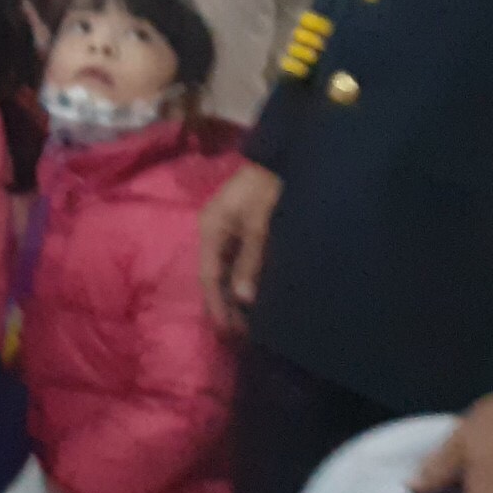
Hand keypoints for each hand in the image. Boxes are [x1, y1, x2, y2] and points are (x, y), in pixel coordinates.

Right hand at [200, 162, 282, 335]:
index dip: (216, 306)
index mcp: (210, 229)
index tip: (227, 333)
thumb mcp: (261, 224)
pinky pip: (239, 263)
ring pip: (227, 272)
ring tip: (249, 325)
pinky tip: (256, 299)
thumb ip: (251, 259)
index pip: (208, 276)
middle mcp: (214, 232)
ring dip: (236, 297)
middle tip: (240, 337)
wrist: (285, 155)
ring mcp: (228, 231)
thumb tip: (243, 298)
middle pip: (215, 277)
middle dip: (225, 306)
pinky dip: (245, 283)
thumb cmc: (269, 186)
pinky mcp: (244, 230)